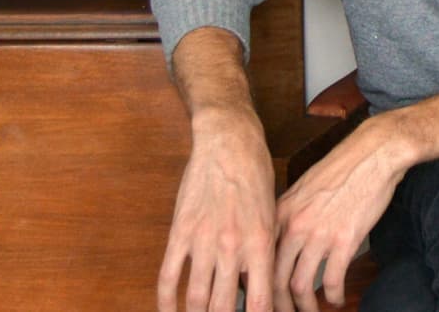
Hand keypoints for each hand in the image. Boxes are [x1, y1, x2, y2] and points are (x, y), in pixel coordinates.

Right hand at [158, 108, 278, 311]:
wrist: (230, 142)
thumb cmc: (257, 176)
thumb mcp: (271, 215)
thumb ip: (263, 253)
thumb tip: (253, 289)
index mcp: (260, 244)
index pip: (260, 302)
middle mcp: (232, 247)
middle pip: (225, 307)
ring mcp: (203, 240)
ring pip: (197, 299)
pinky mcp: (181, 232)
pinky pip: (169, 276)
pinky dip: (166, 302)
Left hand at [272, 119, 407, 311]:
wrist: (374, 153)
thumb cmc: (342, 167)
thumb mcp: (304, 188)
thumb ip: (290, 215)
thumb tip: (284, 242)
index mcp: (281, 212)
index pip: (259, 259)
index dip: (259, 284)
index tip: (265, 297)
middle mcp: (295, 225)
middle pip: (275, 279)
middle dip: (279, 304)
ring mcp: (319, 234)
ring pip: (300, 285)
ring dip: (306, 306)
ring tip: (312, 311)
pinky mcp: (345, 240)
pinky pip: (332, 280)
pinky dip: (334, 295)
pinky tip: (337, 298)